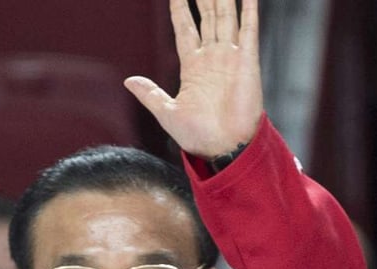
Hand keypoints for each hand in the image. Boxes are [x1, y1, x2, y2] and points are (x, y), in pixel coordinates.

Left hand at [124, 0, 263, 158]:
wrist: (224, 147)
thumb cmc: (197, 135)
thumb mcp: (167, 112)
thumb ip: (150, 94)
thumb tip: (127, 81)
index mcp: (192, 67)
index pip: (185, 28)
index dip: (180, 9)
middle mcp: (212, 57)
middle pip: (206, 17)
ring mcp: (230, 57)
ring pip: (226, 17)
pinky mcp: (248, 61)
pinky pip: (249, 30)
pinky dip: (249, 11)